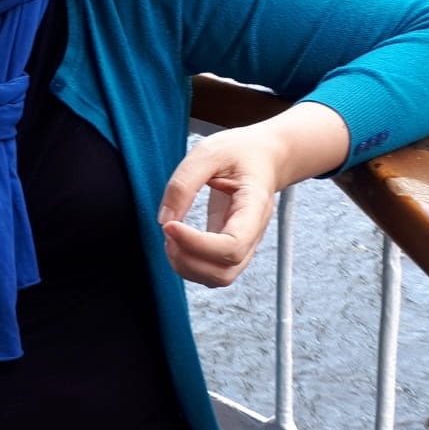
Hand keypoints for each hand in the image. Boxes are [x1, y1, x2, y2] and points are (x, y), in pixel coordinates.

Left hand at [157, 102, 350, 287]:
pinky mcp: (229, 246)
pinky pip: (212, 271)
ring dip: (187, 267)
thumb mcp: (210, 152)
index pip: (232, 245)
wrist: (264, 156)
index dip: (197, 244)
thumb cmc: (240, 152)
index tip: (170, 225)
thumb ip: (185, 183)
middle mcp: (252, 233)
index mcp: (254, 207)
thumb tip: (164, 219)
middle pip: (225, 271)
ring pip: (218, 278)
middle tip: (168, 230)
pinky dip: (189, 265)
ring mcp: (243, 244)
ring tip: (171, 237)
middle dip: (188, 259)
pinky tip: (177, 241)